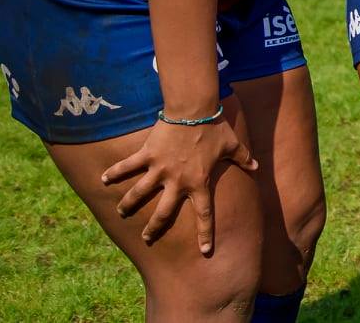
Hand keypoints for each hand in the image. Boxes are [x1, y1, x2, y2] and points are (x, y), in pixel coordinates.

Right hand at [101, 114, 255, 253]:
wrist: (193, 109)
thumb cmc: (214, 127)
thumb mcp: (232, 144)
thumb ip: (243, 158)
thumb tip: (256, 166)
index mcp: (199, 182)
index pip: (205, 214)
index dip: (205, 234)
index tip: (204, 251)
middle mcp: (177, 181)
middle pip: (163, 213)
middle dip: (154, 228)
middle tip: (147, 238)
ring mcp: (159, 169)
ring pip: (139, 193)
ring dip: (128, 204)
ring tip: (121, 212)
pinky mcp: (147, 155)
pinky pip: (127, 166)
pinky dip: (114, 172)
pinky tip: (102, 179)